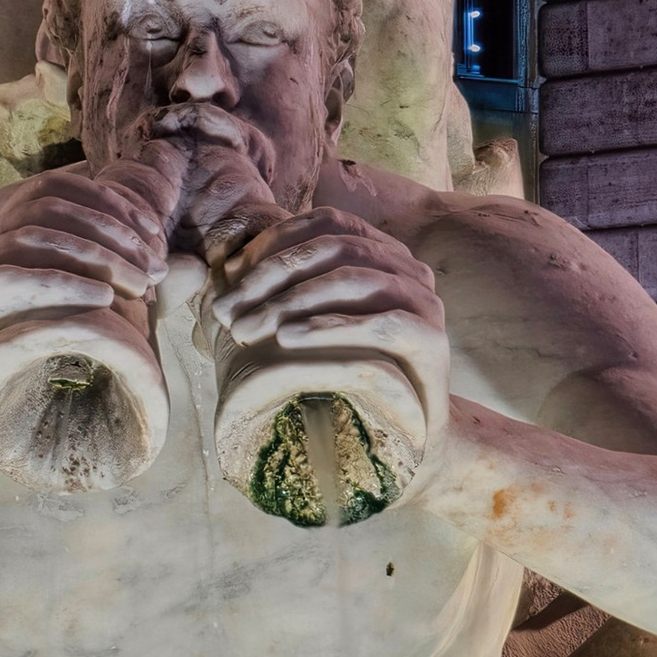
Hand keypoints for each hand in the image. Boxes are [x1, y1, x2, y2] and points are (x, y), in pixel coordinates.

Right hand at [0, 164, 173, 471]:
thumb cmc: (50, 371)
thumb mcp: (104, 324)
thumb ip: (141, 292)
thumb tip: (193, 266)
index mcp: (8, 236)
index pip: (56, 189)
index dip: (110, 205)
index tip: (155, 239)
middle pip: (47, 207)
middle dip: (110, 233)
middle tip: (152, 271)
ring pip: (30, 236)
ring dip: (95, 255)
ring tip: (139, 287)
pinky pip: (7, 279)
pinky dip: (61, 282)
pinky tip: (103, 299)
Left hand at [209, 207, 451, 459]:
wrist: (409, 434)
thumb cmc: (349, 375)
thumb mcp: (310, 326)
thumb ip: (280, 291)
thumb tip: (223, 267)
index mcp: (382, 252)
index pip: (326, 222)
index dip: (274, 240)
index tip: (229, 273)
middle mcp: (409, 268)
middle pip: (335, 248)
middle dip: (271, 275)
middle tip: (227, 311)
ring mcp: (426, 302)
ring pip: (355, 279)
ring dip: (292, 301)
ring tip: (248, 328)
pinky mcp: (433, 341)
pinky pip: (382, 324)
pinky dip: (330, 327)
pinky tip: (288, 340)